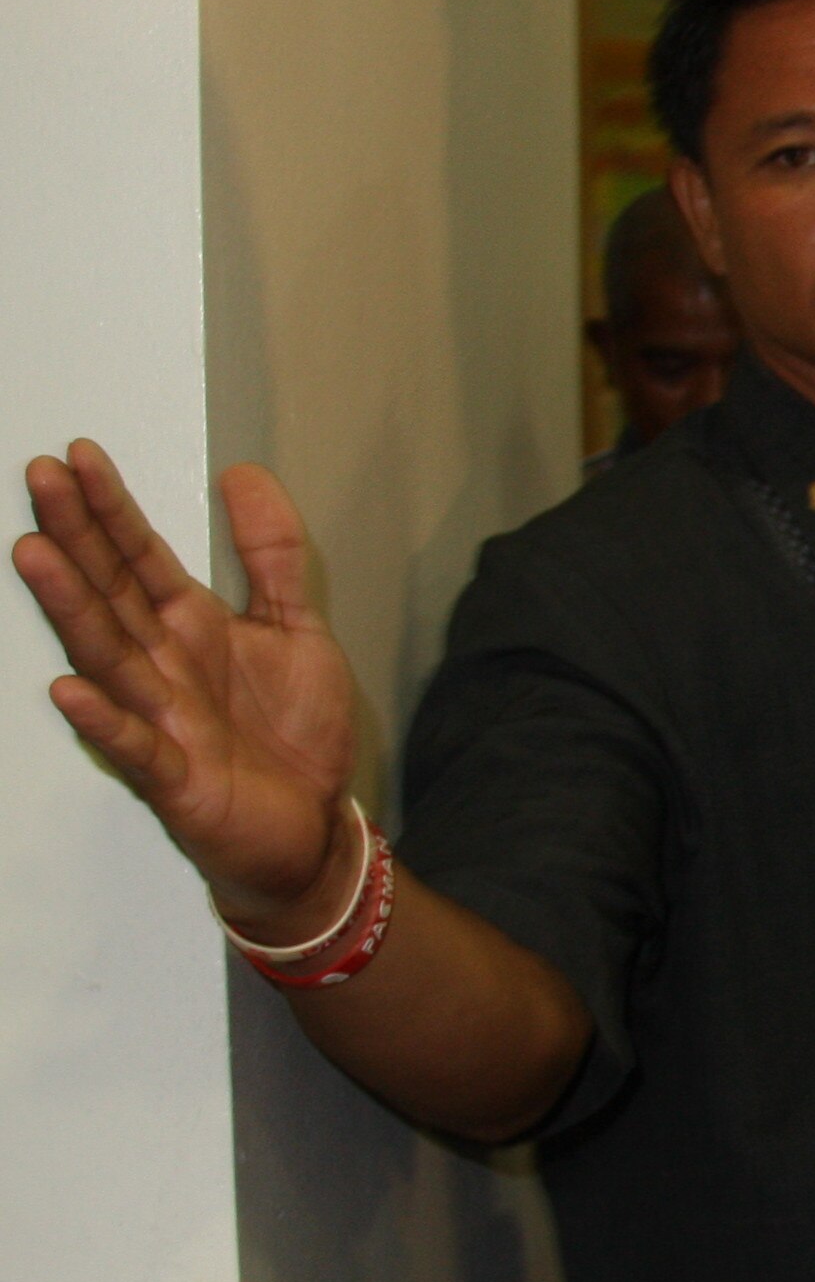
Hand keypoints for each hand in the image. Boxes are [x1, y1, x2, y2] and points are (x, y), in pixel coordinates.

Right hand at [16, 445, 356, 936]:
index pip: (140, 558)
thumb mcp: (297, 627)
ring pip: (106, 656)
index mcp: (190, 626)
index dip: (113, 509)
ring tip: (33, 554)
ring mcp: (160, 718)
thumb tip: (243, 473)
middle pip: (110, 592)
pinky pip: (131, 744)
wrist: (314, 825)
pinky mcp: (172, 776)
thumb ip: (272, 555)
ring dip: (70, 608)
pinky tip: (67, 690)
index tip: (79, 456)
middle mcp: (163, 665)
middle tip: (40, 477)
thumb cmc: (295, 732)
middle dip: (77, 536)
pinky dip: (102, 720)